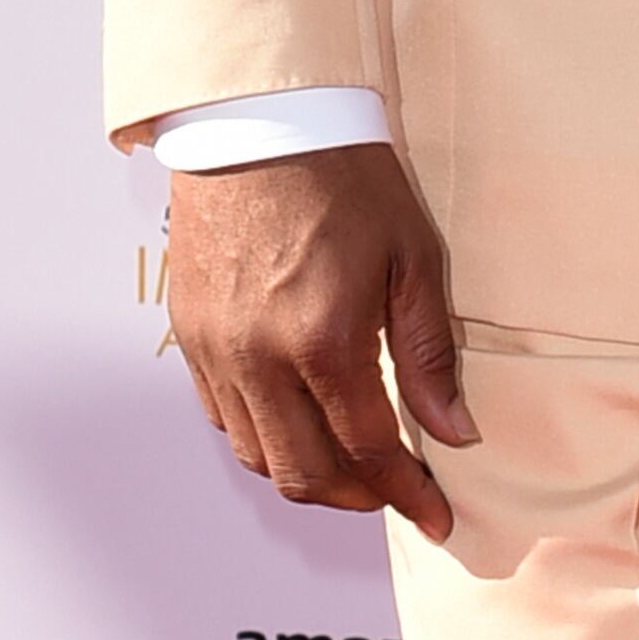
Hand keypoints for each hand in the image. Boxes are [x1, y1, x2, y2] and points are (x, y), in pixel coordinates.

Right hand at [161, 146, 475, 541]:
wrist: (260, 124)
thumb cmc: (345, 180)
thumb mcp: (412, 260)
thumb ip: (428, 355)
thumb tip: (452, 432)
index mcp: (322, 341)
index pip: (369, 450)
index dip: (407, 494)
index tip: (435, 515)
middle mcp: (258, 358)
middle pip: (304, 473)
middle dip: (357, 498)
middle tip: (395, 490)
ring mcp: (213, 351)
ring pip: (257, 456)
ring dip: (308, 474)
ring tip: (352, 462)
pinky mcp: (187, 336)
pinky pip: (221, 418)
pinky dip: (264, 438)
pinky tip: (300, 421)